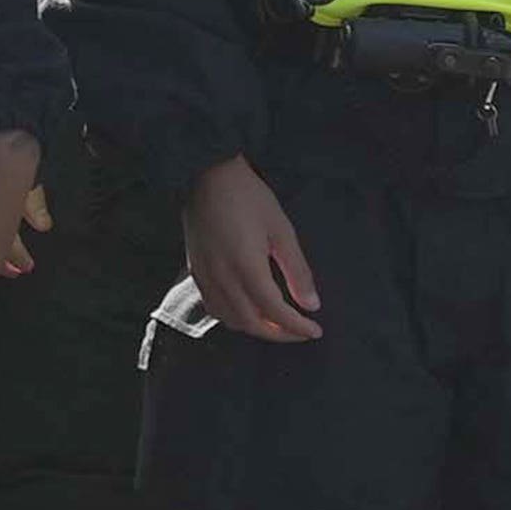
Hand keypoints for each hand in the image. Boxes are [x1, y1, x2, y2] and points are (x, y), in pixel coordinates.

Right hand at [184, 157, 321, 342]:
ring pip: (230, 320)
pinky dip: (234, 318)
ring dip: (256, 328)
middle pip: (251, 323)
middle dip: (279, 334)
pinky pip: (215, 308)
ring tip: (277, 323)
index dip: (296, 326)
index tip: (315, 330)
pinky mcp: (195, 272)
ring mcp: (205, 276)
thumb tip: (312, 304)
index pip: (274, 310)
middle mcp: (222, 277)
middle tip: (300, 332)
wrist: (207, 175)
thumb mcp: (281, 230)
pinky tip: (249, 310)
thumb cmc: (248, 197)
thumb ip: (297, 271)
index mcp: (246, 266)